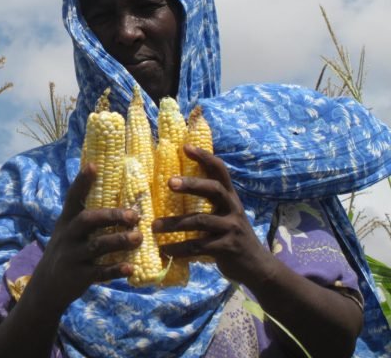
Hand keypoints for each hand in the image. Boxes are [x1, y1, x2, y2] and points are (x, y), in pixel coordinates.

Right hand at [31, 163, 142, 314]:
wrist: (47, 287)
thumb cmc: (67, 251)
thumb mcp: (69, 232)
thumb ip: (87, 219)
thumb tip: (119, 200)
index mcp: (67, 221)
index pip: (73, 197)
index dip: (82, 181)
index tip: (93, 165)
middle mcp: (67, 236)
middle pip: (87, 220)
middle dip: (111, 216)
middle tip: (134, 215)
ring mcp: (72, 256)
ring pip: (96, 246)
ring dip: (119, 241)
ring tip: (138, 238)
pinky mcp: (78, 276)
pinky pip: (99, 272)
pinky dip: (115, 270)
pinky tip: (130, 268)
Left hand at [152, 145, 272, 283]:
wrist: (257, 267)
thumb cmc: (231, 236)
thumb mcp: (224, 214)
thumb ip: (208, 201)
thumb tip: (173, 184)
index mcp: (229, 197)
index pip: (219, 170)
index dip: (204, 157)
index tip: (185, 146)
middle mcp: (233, 208)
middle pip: (214, 189)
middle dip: (192, 184)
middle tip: (169, 182)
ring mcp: (232, 228)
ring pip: (200, 221)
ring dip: (174, 223)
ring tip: (154, 226)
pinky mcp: (227, 248)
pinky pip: (199, 246)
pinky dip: (180, 248)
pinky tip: (165, 250)